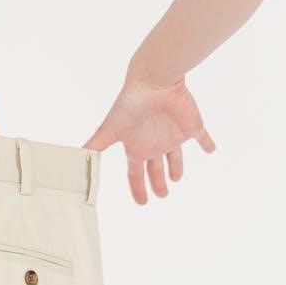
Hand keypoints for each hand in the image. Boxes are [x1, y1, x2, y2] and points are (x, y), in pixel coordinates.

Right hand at [82, 75, 215, 204]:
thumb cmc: (128, 105)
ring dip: (177, 168)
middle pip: (156, 169)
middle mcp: (154, 143)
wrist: (152, 82)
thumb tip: (74, 163)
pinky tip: (211, 149)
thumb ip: (93, 148)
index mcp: (136, 147)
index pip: (136, 173)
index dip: (138, 188)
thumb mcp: (108, 131)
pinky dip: (207, 143)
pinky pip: (202, 137)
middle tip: (162, 196)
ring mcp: (173, 135)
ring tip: (178, 178)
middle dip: (158, 183)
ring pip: (176, 157)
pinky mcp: (191, 126)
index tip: (142, 202)